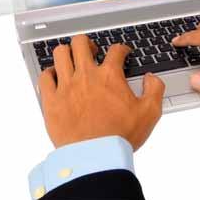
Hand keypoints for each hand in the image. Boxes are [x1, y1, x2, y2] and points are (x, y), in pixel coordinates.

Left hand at [38, 34, 164, 149]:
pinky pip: (45, 76)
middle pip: (81, 43)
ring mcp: (66, 86)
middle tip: (92, 52)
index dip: (122, 49)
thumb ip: (154, 90)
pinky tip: (55, 77)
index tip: (123, 53)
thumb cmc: (119, 137)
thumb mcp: (150, 113)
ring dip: (67, 53)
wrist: (95, 157)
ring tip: (72, 60)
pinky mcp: (51, 100)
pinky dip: (49, 73)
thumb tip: (151, 78)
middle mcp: (86, 76)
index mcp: (109, 76)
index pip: (116, 50)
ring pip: (60, 54)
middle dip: (88, 43)